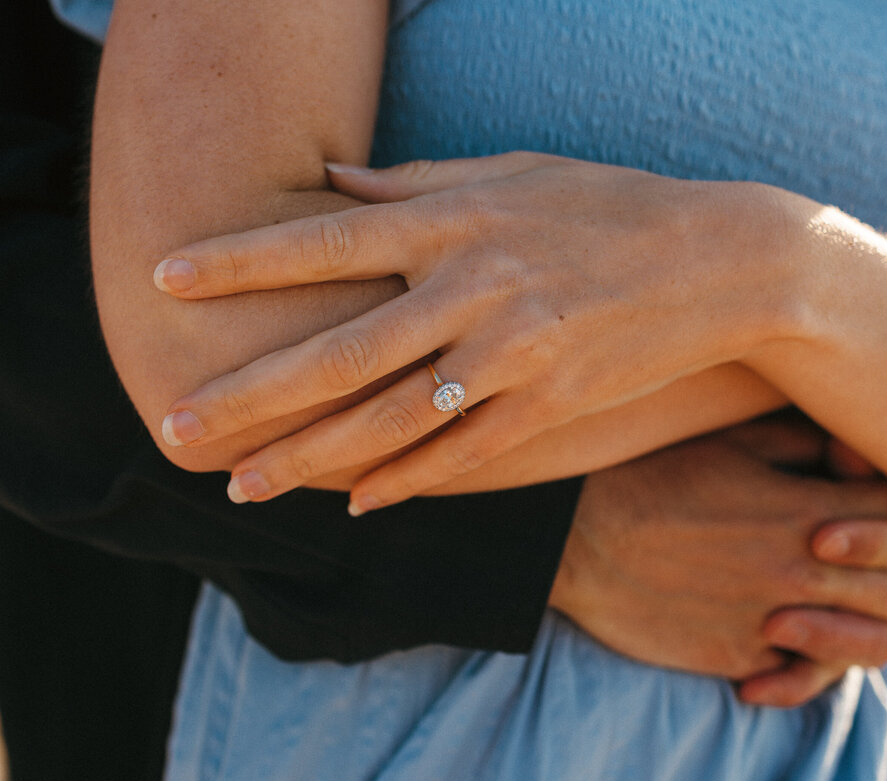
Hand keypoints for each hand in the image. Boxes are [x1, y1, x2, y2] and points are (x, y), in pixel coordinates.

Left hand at [152, 153, 806, 509]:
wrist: (720, 262)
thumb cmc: (608, 204)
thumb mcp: (513, 172)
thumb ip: (416, 182)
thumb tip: (332, 183)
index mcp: (453, 221)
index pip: (323, 243)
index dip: (238, 263)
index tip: (166, 280)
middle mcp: (471, 289)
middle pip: (336, 354)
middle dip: (246, 397)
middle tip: (173, 427)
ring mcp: (511, 355)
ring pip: (386, 421)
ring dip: (305, 458)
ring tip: (239, 485)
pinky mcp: (548, 406)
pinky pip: (459, 453)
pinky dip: (401, 480)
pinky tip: (349, 501)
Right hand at [546, 413, 886, 706]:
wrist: (578, 540)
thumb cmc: (654, 476)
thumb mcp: (733, 441)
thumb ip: (806, 445)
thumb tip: (857, 453)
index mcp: (811, 512)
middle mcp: (807, 573)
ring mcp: (775, 623)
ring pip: (878, 645)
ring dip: (886, 627)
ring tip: (866, 610)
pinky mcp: (741, 658)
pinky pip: (808, 673)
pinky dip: (815, 658)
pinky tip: (799, 636)